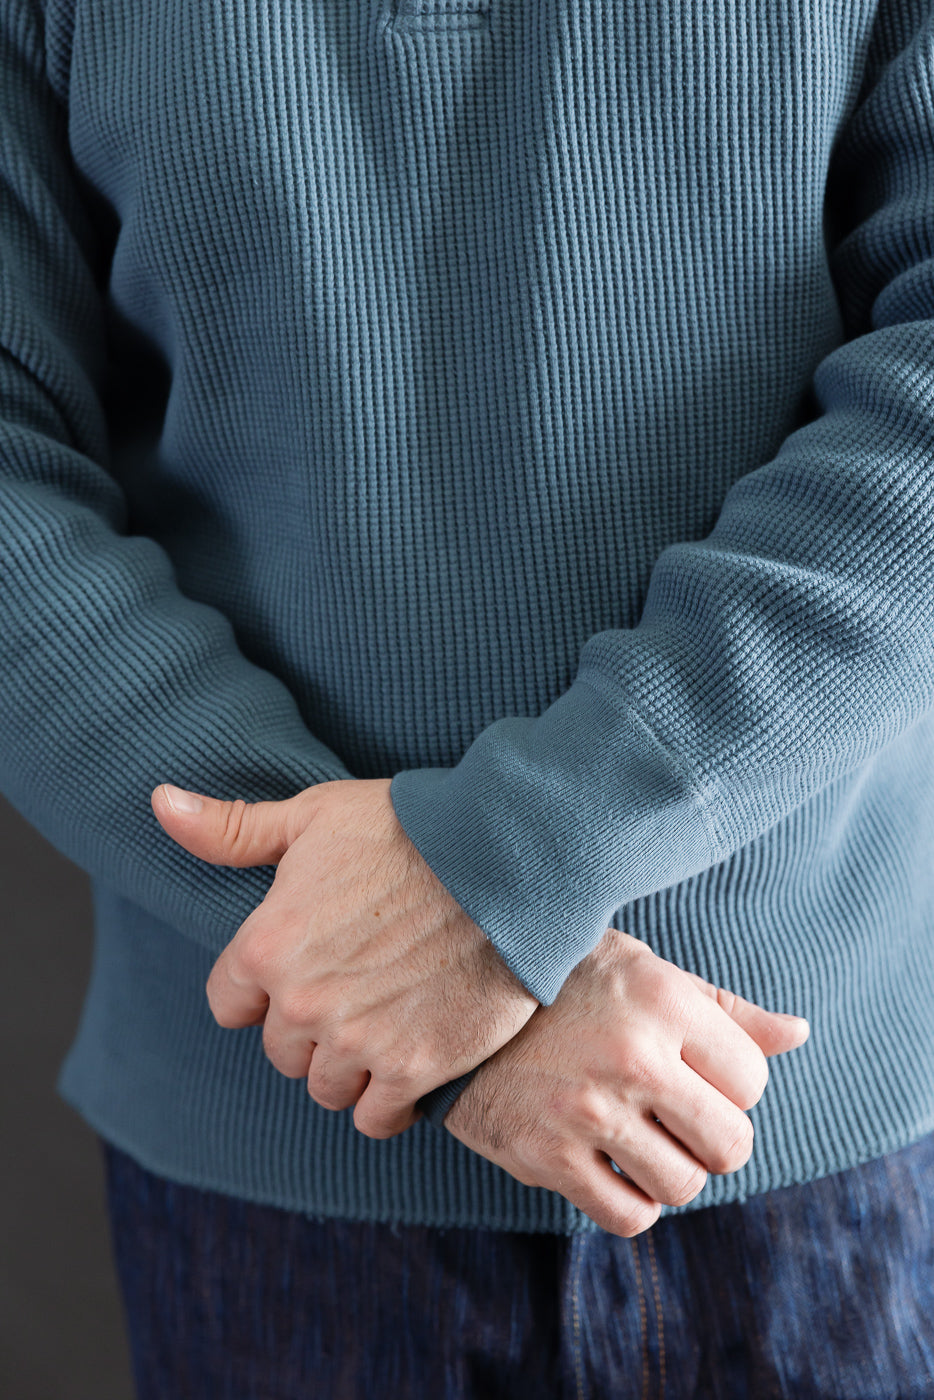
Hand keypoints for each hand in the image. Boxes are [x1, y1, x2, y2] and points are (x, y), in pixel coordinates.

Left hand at [151, 778, 536, 1137]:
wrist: (507, 859)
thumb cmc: (409, 828)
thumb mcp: (313, 815)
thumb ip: (231, 828)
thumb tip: (160, 805)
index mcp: (265, 945)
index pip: (230, 1004)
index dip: (264, 987)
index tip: (307, 966)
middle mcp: (301, 1003)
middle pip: (281, 1049)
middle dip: (311, 1024)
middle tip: (358, 986)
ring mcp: (357, 1041)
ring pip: (325, 1086)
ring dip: (349, 1063)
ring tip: (386, 1021)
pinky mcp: (413, 1068)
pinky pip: (376, 1117)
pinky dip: (388, 1098)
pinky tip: (409, 1058)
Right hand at [443, 929, 809, 1236]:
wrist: (448, 1000)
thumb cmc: (560, 980)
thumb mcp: (640, 969)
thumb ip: (722, 1009)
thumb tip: (798, 1034)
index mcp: (661, 998)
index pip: (752, 1078)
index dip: (730, 1082)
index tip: (695, 1071)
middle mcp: (631, 1055)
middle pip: (729, 1143)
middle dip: (713, 1139)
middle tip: (679, 1118)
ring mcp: (587, 1110)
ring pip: (683, 1186)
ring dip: (673, 1173)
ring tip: (644, 1140)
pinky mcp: (546, 1156)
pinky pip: (629, 1215)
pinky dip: (632, 1202)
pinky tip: (612, 1165)